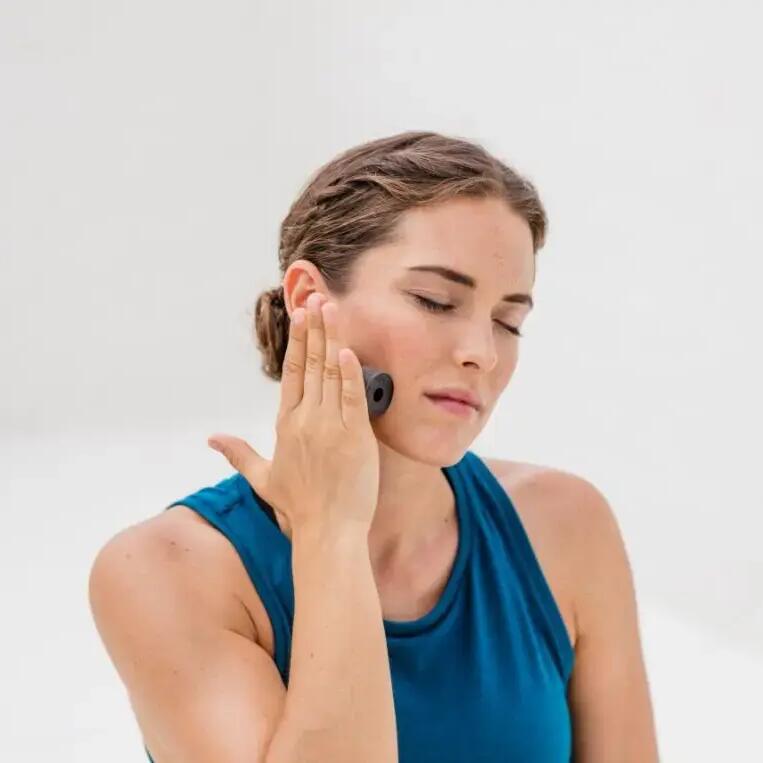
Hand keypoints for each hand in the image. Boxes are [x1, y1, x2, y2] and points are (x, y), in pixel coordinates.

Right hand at [208, 292, 380, 535]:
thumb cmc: (299, 506)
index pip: (292, 372)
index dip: (297, 340)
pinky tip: (347, 350)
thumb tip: (211, 438)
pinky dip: (349, 373)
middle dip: (314, 328)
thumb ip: (238, 453)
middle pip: (311, 364)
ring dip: (331, 338)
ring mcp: (329, 427)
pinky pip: (350, 399)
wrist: (327, 532)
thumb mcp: (262, 478)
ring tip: (332, 308)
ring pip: (330, 374)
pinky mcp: (354, 438)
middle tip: (317, 297)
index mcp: (287, 424)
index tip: (301, 314)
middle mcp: (305, 420)